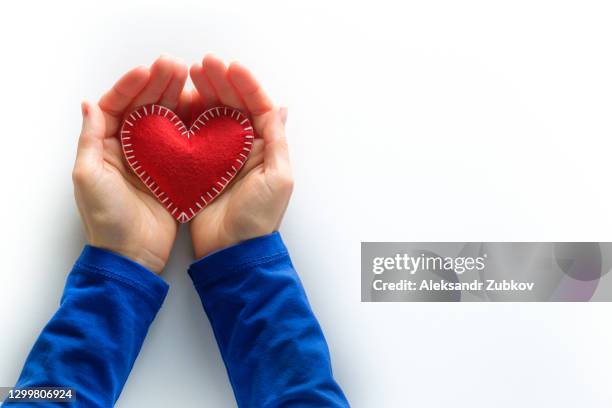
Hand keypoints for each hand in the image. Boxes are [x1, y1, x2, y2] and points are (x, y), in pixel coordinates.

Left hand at [73, 56, 187, 272]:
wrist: (132, 254)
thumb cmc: (106, 218)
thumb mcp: (90, 176)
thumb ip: (91, 139)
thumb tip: (89, 103)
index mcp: (106, 146)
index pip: (117, 105)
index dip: (131, 85)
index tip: (147, 70)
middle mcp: (130, 147)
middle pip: (144, 107)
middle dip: (158, 84)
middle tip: (175, 65)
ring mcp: (154, 158)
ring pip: (166, 119)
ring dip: (177, 98)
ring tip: (192, 79)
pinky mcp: (175, 171)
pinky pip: (184, 140)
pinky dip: (193, 123)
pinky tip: (203, 108)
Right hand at [187, 55, 292, 257]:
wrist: (232, 251)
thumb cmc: (260, 218)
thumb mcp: (278, 178)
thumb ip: (276, 141)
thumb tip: (280, 106)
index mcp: (265, 147)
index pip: (257, 107)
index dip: (245, 85)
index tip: (230, 66)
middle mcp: (243, 147)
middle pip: (232, 106)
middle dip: (219, 82)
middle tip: (202, 64)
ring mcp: (220, 156)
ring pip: (211, 116)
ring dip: (202, 94)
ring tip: (189, 76)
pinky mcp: (199, 167)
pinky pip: (193, 135)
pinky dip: (186, 118)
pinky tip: (177, 102)